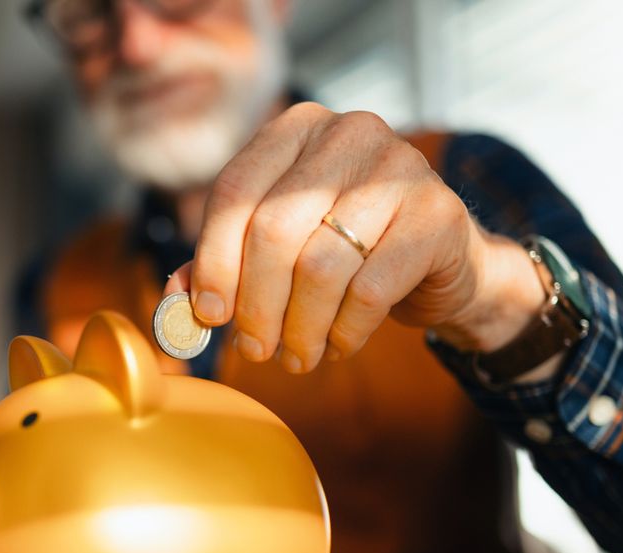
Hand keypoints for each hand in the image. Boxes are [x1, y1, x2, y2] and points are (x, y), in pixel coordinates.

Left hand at [162, 102, 546, 373]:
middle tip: (256, 351)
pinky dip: (345, 331)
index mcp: (297, 126)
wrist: (446, 262)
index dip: (213, 261)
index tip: (209, 314)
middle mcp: (348, 133)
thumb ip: (224, 264)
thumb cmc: (351, 252)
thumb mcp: (282, 248)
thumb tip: (176, 300)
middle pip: (274, 230)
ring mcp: (400, 167)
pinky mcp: (437, 214)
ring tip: (297, 356)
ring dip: (301, 328)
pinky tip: (338, 345)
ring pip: (321, 265)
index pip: (235, 192)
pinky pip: (370, 289)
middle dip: (257, 305)